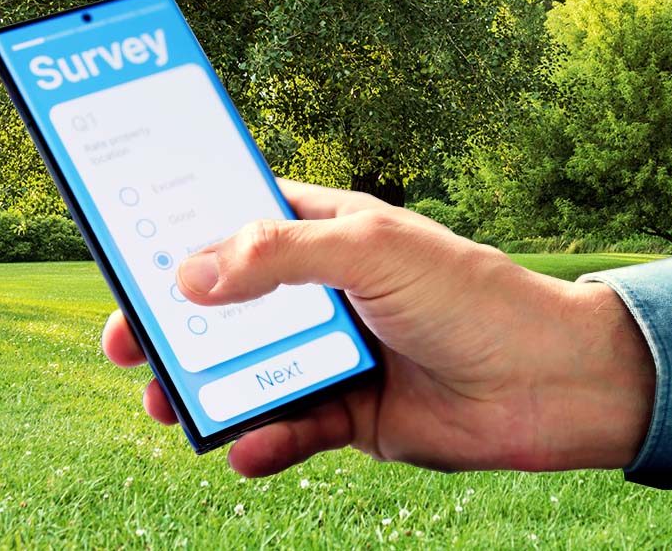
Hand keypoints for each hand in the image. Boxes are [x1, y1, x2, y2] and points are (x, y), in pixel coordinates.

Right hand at [102, 179, 654, 476]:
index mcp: (327, 232)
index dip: (178, 231)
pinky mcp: (350, 415)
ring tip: (168, 403)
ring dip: (201, 388)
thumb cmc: (471, 296)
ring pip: (245, 372)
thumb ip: (276, 256)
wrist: (550, 382)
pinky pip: (290, 430)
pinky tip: (250, 450)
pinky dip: (265, 442)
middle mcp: (322, 292)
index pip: (235, 220)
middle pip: (223, 305)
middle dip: (169, 324)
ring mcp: (333, 355)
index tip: (121, 247)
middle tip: (122, 343)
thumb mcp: (370, 251)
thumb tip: (187, 276)